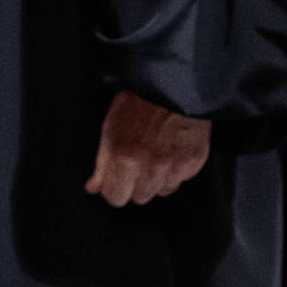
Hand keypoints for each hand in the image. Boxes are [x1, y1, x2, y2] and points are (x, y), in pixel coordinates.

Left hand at [86, 90, 211, 205]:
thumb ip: (101, 164)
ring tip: (154, 154)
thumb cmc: (137, 105)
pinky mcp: (193, 164)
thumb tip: (93, 188)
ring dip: (156, 179)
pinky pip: (180, 180)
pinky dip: (175, 171)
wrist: (171, 88)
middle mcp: (151, 168)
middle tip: (136, 162)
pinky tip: (170, 151)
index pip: (115, 198)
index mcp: (125, 159)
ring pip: (161, 191)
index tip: (115, 180)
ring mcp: (175, 168)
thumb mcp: (109, 130)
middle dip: (135, 184)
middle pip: (139, 198)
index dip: (113, 188)